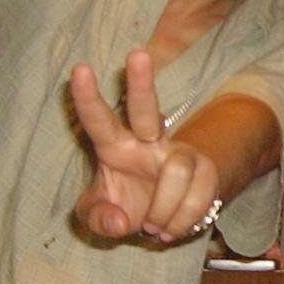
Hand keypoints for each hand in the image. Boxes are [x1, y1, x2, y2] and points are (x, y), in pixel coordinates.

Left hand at [70, 51, 219, 240]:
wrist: (167, 219)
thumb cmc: (125, 206)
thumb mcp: (101, 217)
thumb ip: (98, 219)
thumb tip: (120, 220)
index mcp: (114, 146)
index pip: (99, 120)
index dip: (87, 97)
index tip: (79, 69)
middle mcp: (147, 142)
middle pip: (146, 108)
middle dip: (141, 82)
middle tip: (137, 53)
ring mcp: (179, 153)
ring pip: (176, 170)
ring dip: (164, 209)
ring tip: (154, 229)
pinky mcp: (204, 171)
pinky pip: (198, 194)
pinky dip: (182, 221)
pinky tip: (171, 230)